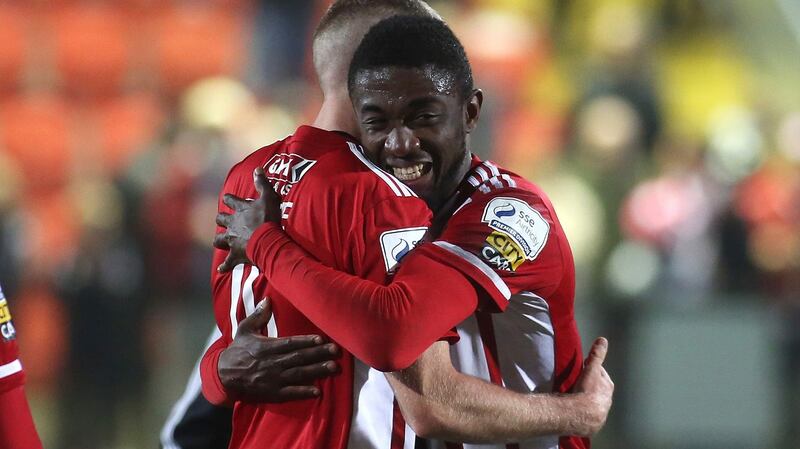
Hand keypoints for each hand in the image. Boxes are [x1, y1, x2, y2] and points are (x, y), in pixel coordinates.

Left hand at [214, 167, 282, 271]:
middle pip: (220, 219)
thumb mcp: (269, 197)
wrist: (266, 240)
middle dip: (221, 219)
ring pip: (219, 240)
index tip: (229, 198)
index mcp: (240, 210)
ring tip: (221, 241)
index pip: (230, 200)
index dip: (229, 199)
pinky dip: (224, 266)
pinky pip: (227, 262)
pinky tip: (221, 269)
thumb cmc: (268, 218)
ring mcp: (232, 240)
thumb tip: (257, 169)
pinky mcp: (235, 255)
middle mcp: (232, 224)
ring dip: (220, 240)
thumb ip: (262, 183)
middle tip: (223, 220)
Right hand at [218, 298, 339, 402]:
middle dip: (318, 354)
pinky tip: (317, 391)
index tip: (321, 339)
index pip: (290, 343)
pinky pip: (290, 393)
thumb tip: (267, 300)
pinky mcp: (272, 392)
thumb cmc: (238, 350)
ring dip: (317, 371)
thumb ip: (258, 316)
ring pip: (298, 374)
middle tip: (335, 351)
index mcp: (267, 347)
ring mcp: (273, 378)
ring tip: (333, 367)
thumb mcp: (245, 330)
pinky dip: (303, 392)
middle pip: (299, 358)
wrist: (224, 375)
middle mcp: (272, 362)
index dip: (306, 341)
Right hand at [572, 337, 613, 435]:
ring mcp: (600, 415)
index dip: (593, 370)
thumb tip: (602, 340)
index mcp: (608, 388)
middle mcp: (607, 402)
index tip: (585, 368)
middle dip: (591, 386)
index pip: (601, 375)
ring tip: (576, 397)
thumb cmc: (587, 391)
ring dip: (587, 400)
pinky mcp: (592, 425)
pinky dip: (583, 413)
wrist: (580, 414)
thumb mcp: (591, 369)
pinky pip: (587, 417)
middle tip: (579, 383)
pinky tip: (575, 411)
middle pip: (598, 390)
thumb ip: (596, 355)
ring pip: (594, 404)